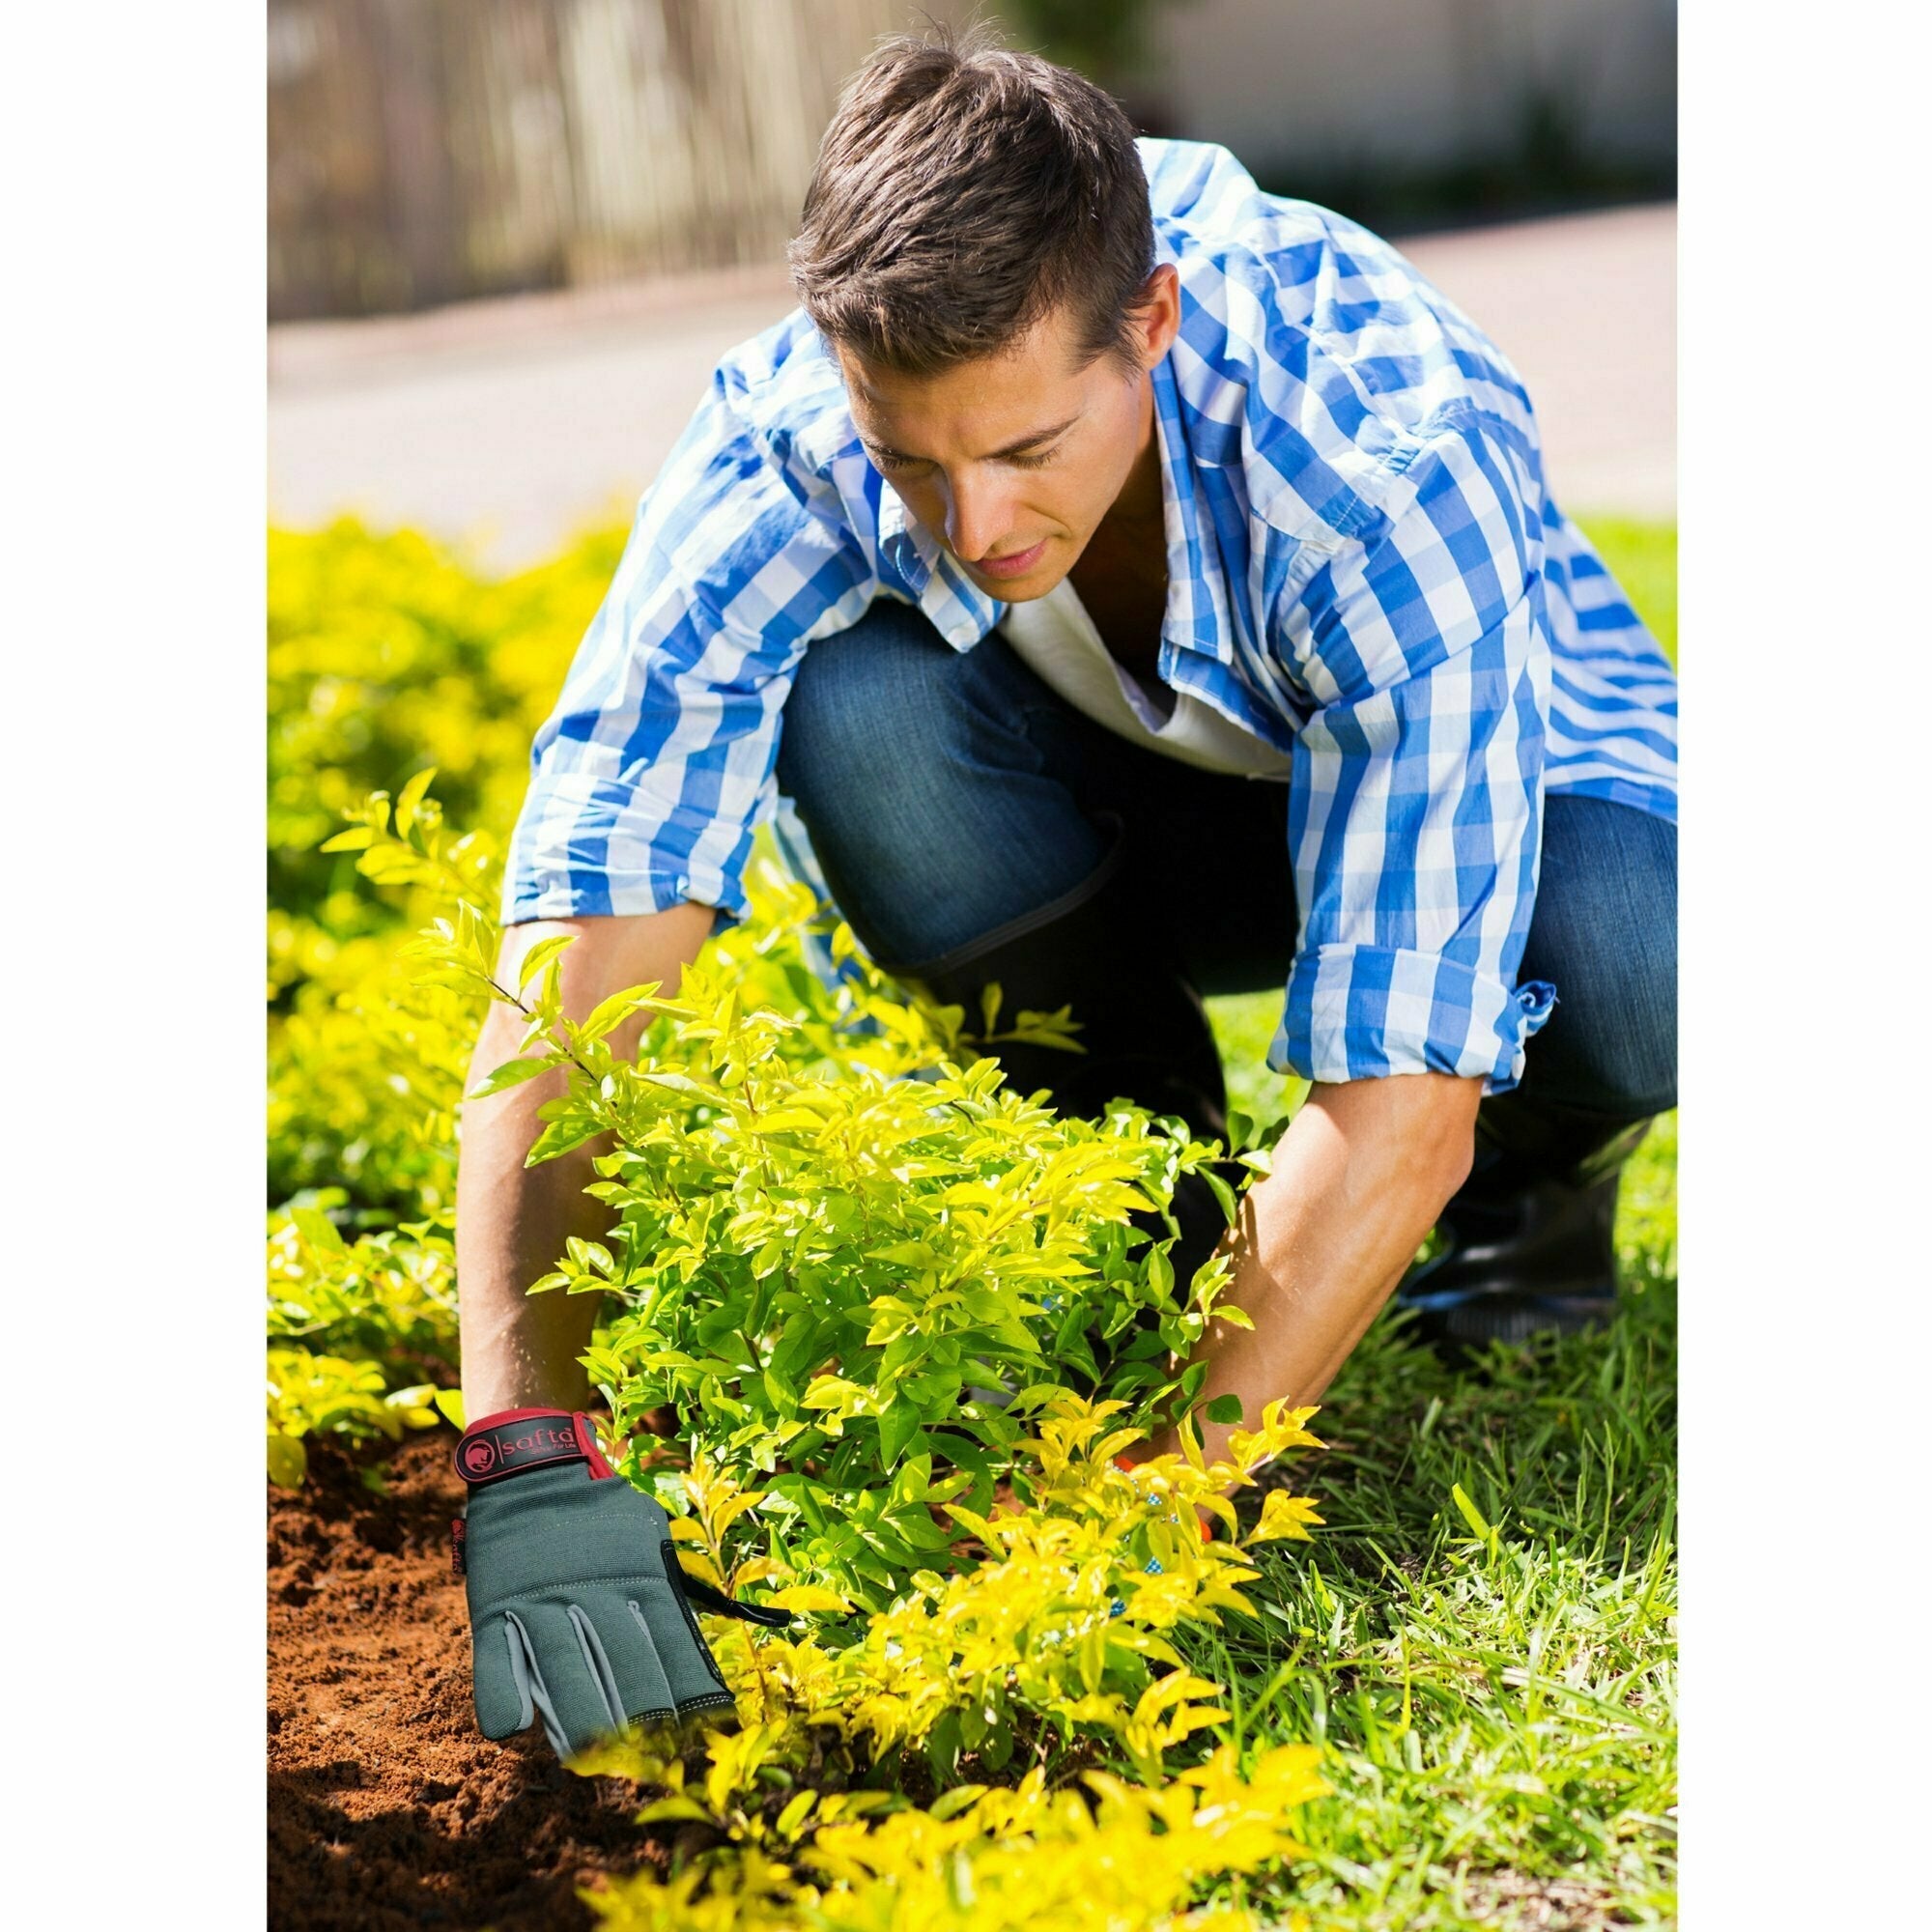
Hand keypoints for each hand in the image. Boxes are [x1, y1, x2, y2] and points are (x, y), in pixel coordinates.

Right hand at [453, 1408, 786, 1757]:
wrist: (535, 1467)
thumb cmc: (603, 1519)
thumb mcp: (650, 1541)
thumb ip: (676, 1591)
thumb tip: (737, 1624)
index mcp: (640, 1579)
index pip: (673, 1642)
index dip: (690, 1688)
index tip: (710, 1729)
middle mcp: (595, 1593)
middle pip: (622, 1660)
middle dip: (640, 1711)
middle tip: (652, 1760)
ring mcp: (542, 1600)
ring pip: (562, 1664)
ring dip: (575, 1713)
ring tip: (585, 1758)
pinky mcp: (496, 1605)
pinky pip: (495, 1655)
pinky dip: (500, 1692)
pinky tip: (510, 1729)